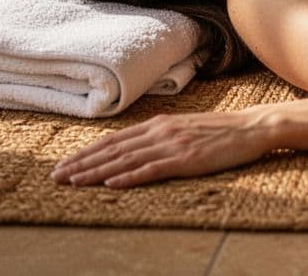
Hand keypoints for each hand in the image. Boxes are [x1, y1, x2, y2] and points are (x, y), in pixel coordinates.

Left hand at [50, 107, 278, 188]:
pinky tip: (112, 184)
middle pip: (113, 150)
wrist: (251, 128)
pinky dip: (130, 177)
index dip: (86, 153)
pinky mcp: (186, 160)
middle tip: (56, 177)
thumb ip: (159, 136)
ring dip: (97, 172)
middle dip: (82, 164)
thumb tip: (134, 148)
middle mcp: (160, 132)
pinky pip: (152, 169)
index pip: (113, 140)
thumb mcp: (184, 128)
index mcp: (159, 124)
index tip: (65, 165)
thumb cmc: (220, 131)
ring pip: (126, 160)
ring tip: (74, 182)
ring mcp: (173, 145)